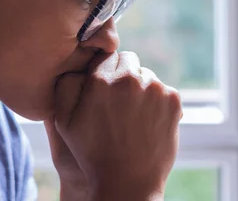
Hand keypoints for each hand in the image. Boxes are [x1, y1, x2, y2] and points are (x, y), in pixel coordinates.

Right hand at [52, 52, 181, 200]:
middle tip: (118, 101)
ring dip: (141, 87)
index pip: (105, 56)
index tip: (103, 90)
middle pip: (128, 60)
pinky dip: (158, 101)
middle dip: (123, 74)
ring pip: (147, 75)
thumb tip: (81, 66)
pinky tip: (147, 121)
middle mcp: (130, 78)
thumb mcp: (64, 119)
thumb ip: (67, 83)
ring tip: (132, 116)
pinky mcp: (173, 100)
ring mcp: (155, 88)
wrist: (126, 183)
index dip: (103, 72)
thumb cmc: (91, 153)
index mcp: (102, 79)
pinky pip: (164, 90)